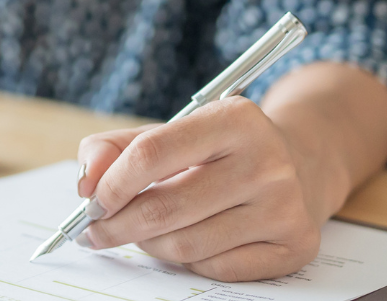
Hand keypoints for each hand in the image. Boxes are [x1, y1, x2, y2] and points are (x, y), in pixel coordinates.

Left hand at [75, 97, 322, 281]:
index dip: (112, 184)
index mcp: (234, 119)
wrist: (299, 165)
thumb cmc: (217, 151)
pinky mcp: (295, 245)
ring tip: (142, 234)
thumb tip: (87, 184)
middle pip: (165, 208)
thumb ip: (114, 148)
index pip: (151, 153)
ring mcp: (285, 206)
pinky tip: (184, 242)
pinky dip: (187, 261)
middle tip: (96, 232)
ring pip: (186, 245)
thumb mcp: (170, 131)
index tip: (92, 201)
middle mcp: (266, 161)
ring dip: (149, 245)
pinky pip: (216, 268)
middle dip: (117, 225)